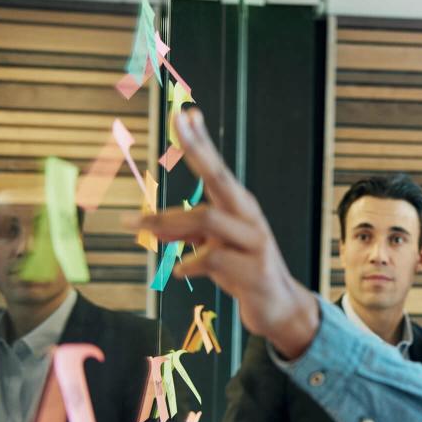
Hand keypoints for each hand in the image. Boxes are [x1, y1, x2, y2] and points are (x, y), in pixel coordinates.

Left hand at [132, 108, 318, 357]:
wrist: (281, 308)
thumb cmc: (244, 272)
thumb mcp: (213, 248)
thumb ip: (187, 233)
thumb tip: (152, 223)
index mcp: (240, 209)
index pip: (217, 169)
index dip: (200, 142)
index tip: (184, 113)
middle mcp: (249, 218)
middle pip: (220, 178)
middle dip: (198, 149)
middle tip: (178, 121)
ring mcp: (255, 242)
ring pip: (207, 218)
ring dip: (168, 221)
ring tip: (141, 229)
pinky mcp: (253, 271)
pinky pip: (212, 257)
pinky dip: (190, 262)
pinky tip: (181, 270)